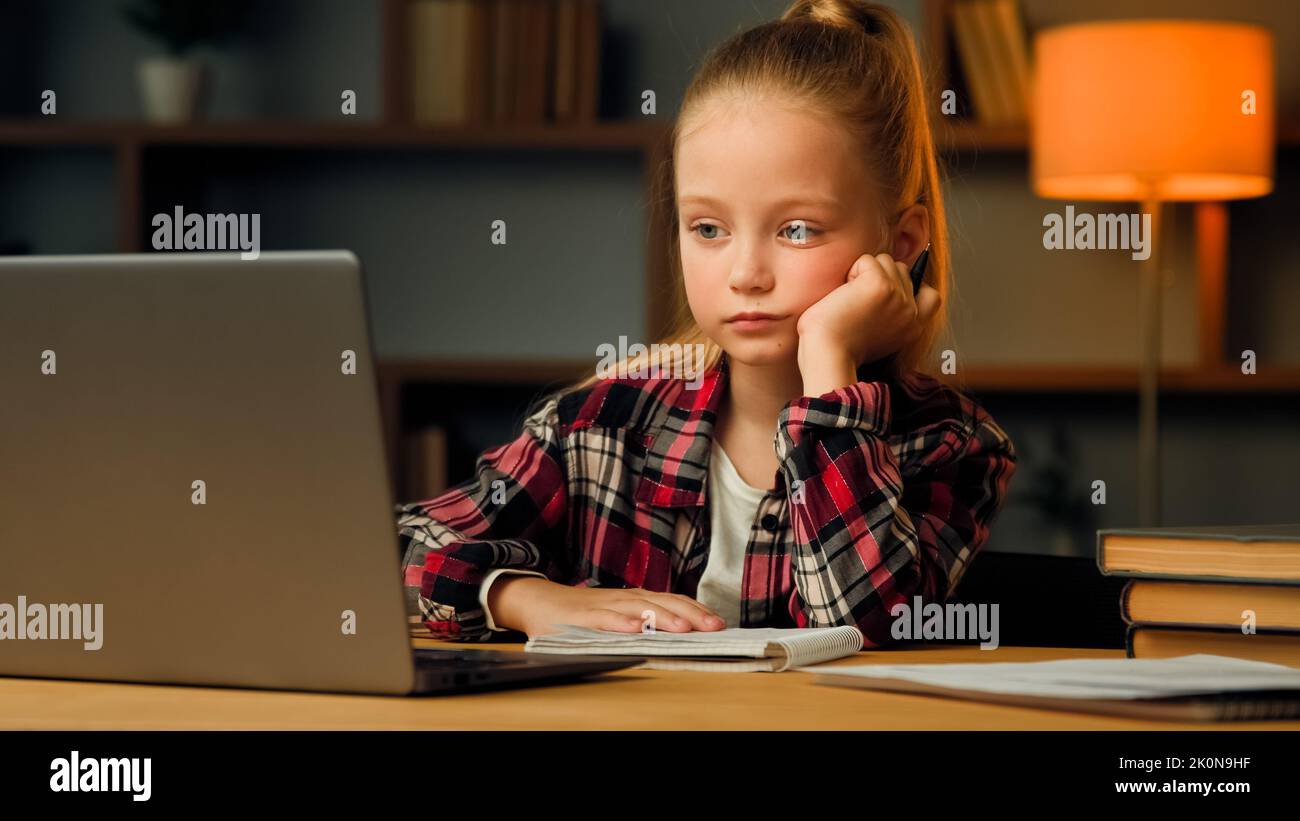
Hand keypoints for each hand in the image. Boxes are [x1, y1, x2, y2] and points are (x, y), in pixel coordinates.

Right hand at [488, 576, 726, 638]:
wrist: (539, 602)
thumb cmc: (583, 613)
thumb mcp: (619, 614)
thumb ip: (645, 619)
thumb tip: (682, 631)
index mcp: (635, 598)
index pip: (672, 601)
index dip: (696, 610)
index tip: (720, 622)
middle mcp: (624, 598)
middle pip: (663, 602)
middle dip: (690, 614)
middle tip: (714, 626)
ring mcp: (604, 606)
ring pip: (638, 609)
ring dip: (663, 618)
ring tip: (685, 628)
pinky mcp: (583, 617)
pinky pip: (605, 619)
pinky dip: (621, 623)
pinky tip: (637, 629)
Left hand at [795, 252, 941, 394]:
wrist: (828, 355)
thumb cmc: (840, 347)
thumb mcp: (879, 336)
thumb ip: (892, 315)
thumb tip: (890, 287)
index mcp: (913, 327)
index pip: (931, 296)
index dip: (912, 285)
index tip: (889, 292)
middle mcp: (910, 312)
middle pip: (901, 269)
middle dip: (878, 276)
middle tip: (859, 303)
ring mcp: (898, 296)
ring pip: (885, 261)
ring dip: (863, 273)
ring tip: (851, 299)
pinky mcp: (880, 284)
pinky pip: (866, 260)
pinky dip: (851, 272)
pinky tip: (844, 295)